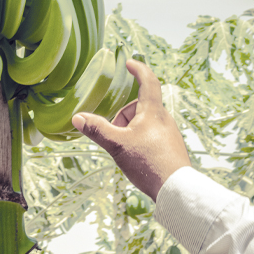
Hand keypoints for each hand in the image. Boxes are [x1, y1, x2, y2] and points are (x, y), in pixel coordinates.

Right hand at [71, 59, 190, 200]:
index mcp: (153, 112)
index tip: (129, 63)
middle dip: (123, 116)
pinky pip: (150, 135)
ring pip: (144, 122)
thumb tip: (77, 118)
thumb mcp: (117, 145)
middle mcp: (164, 119)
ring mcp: (169, 133)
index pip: (148, 81)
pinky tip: (135, 158)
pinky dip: (138, 140)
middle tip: (115, 133)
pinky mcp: (170, 147)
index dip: (139, 69)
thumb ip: (97, 130)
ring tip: (124, 149)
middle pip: (140, 107)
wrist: (176, 190)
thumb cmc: (149, 163)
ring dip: (130, 130)